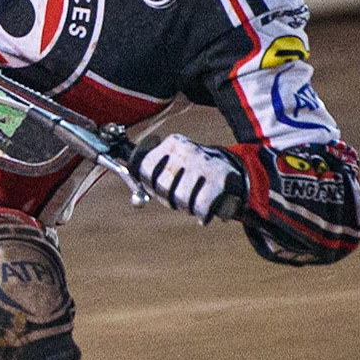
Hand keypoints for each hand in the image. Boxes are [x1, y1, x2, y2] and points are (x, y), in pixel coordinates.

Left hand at [131, 134, 245, 222]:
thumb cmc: (191, 170)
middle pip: (163, 185)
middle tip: (178, 200)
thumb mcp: (171, 164)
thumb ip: (149, 172)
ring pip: (182, 197)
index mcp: (172, 144)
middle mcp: (187, 150)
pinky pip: (203, 205)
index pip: (146, 167)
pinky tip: (204, 215)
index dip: (149, 184)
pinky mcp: (221, 177)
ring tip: (193, 203)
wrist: (230, 169)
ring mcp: (204, 162)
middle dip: (169, 199)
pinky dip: (203, 214)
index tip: (157, 190)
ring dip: (187, 207)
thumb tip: (130, 172)